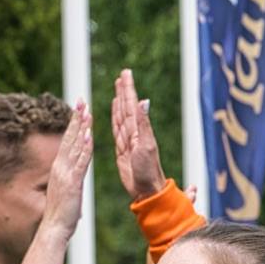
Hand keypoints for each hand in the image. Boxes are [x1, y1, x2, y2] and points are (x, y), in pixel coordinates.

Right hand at [39, 101, 93, 238]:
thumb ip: (68, 178)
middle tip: (81, 100)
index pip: (67, 141)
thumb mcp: (64, 190)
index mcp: (59, 168)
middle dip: (76, 119)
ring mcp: (65, 174)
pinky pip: (81, 161)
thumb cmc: (60, 213)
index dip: (73, 124)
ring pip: (75, 146)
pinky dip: (85, 148)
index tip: (78, 109)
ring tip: (87, 111)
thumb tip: (71, 174)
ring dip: (82, 128)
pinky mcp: (73, 182)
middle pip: (70, 138)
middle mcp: (60, 167)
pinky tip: (90, 136)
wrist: (54, 227)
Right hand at [111, 68, 166, 200]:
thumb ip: (143, 123)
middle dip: (124, 90)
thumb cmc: (149, 170)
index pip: (132, 105)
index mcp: (140, 130)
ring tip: (118, 87)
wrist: (147, 189)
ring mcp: (128, 141)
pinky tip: (115, 109)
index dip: (128, 89)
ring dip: (120, 101)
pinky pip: (117, 129)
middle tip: (123, 74)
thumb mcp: (146, 145)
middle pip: (127, 107)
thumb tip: (143, 101)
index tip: (126, 74)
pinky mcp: (122, 150)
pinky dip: (115, 117)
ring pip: (121, 116)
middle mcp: (134, 133)